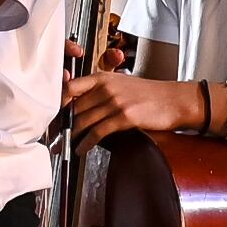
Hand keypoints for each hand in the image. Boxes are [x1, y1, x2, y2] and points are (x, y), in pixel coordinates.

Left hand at [60, 71, 198, 147]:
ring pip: (83, 121)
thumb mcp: (121, 84)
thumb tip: (79, 108)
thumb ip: (100, 91)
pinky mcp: (125, 117)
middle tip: (55, 136)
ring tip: (65, 146)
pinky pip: (98, 132)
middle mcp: (106, 87)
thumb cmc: (149, 94)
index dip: (58, 104)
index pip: (70, 88)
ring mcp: (115, 102)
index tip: (52, 116)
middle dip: (63, 125)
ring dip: (72, 137)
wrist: (174, 100)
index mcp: (103, 77)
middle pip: (75, 108)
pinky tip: (81, 149)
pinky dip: (86, 143)